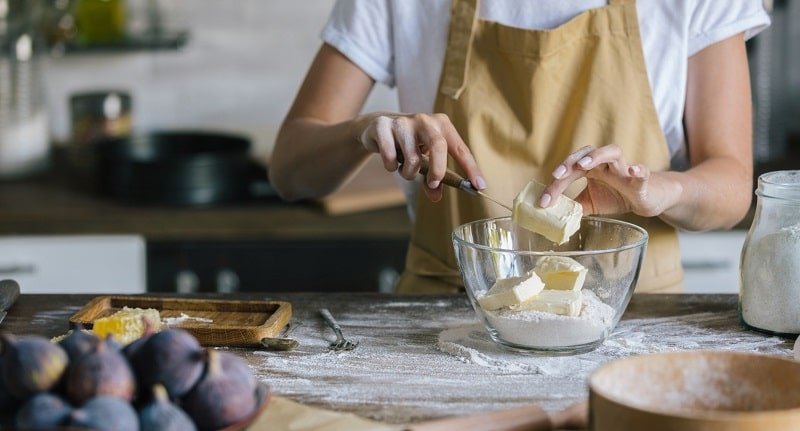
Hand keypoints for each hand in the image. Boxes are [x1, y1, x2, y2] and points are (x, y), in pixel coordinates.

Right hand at [355, 113, 485, 201]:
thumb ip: (433, 178)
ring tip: (404, 168)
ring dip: (408, 173)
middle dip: (437, 171)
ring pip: (412, 158)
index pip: (460, 149)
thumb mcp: (425, 159)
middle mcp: (424, 119)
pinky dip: (391, 167)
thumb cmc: (409, 145)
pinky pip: (390, 157)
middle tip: (433, 184)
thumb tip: (436, 197)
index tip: (479, 186)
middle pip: (439, 146)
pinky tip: (390, 160)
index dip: (471, 168)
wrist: (378, 127)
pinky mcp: (383, 126)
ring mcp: (403, 121)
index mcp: (441, 125)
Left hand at [540, 145, 681, 216]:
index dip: (556, 184)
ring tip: (584, 164)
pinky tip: (634, 170)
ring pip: (612, 152)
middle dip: (570, 162)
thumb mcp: (590, 203)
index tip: (544, 200)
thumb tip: (551, 214)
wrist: (646, 200)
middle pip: (586, 153)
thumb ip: (573, 205)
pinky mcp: (642, 181)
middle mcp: (606, 164)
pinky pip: (643, 172)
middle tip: (557, 174)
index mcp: (591, 169)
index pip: (570, 170)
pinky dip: (639, 169)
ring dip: (597, 155)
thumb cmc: (617, 196)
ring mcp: (624, 170)